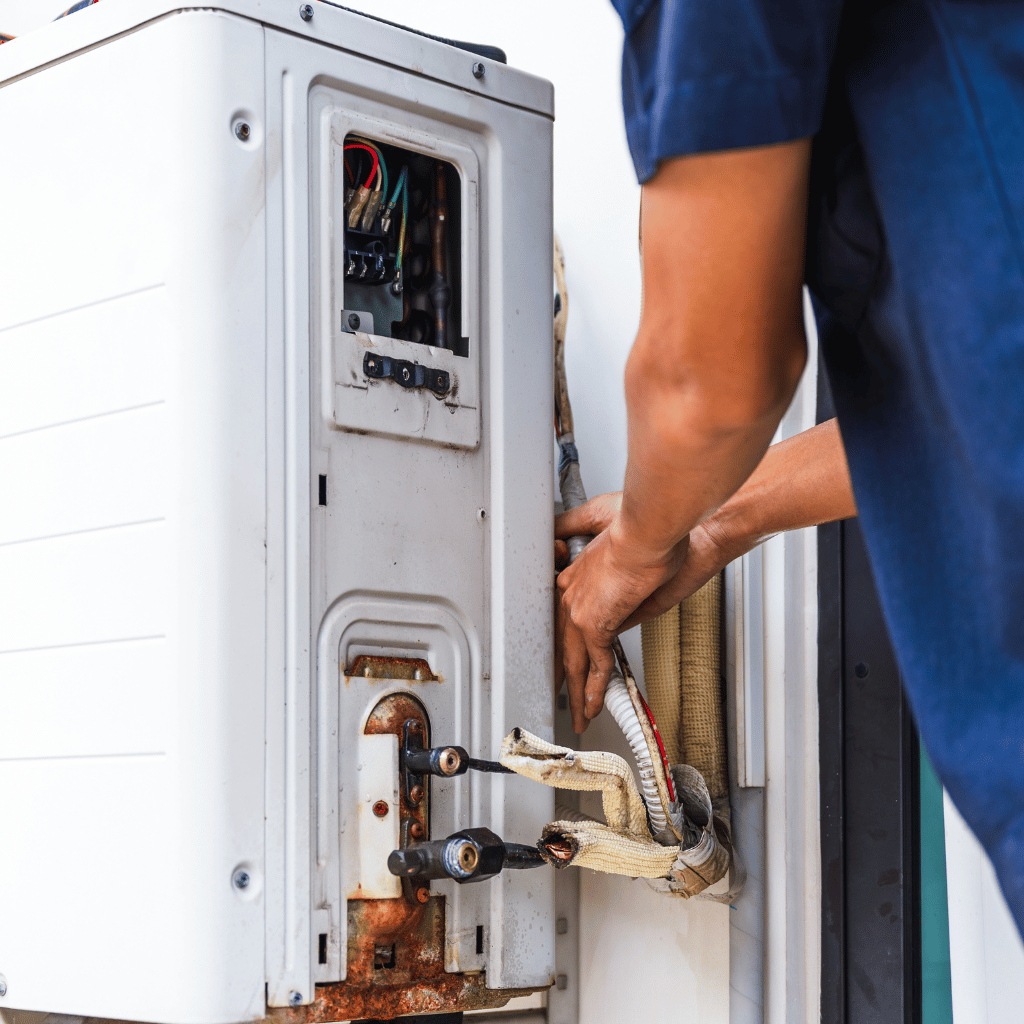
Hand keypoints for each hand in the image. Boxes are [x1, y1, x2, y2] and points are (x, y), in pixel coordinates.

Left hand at [554, 493, 741, 731]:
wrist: (653, 529)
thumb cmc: (648, 535)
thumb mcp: (631, 570)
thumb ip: (623, 600)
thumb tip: (624, 618)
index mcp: (576, 578)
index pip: (564, 622)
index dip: (566, 646)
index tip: (569, 663)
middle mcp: (571, 593)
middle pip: (562, 645)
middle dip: (566, 676)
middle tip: (566, 699)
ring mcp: (580, 608)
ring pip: (574, 660)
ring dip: (579, 692)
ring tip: (582, 714)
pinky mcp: (595, 621)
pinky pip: (596, 664)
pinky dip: (597, 689)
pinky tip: (596, 704)